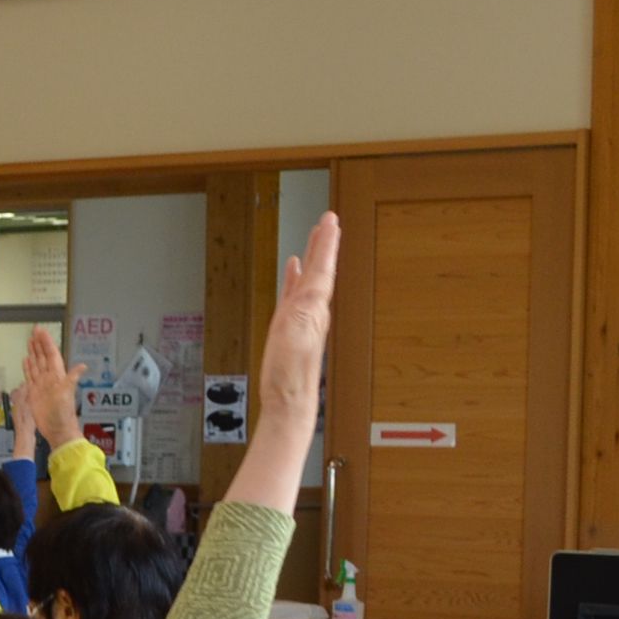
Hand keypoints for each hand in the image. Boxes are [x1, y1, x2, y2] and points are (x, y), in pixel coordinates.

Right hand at [21, 326, 83, 447]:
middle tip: (35, 331)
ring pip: (36, 364)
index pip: (51, 354)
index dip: (46, 342)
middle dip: (39, 343)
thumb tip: (82, 366)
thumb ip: (72, 379)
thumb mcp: (68, 393)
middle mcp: (49, 378)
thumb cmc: (63, 414)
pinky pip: (30, 376)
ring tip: (30, 342)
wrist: (57, 429)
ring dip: (33, 353)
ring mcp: (42, 385)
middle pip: (43, 356)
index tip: (40, 331)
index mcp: (57, 375)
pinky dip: (28, 368)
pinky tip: (26, 360)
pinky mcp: (35, 393)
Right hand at [254, 213, 342, 431]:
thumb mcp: (295, 328)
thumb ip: (304, 299)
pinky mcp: (289, 326)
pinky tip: (293, 270)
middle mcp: (313, 308)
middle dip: (324, 244)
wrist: (287, 398)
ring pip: (310, 277)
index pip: (324, 267)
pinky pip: (294, 293)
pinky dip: (295, 278)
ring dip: (313, 257)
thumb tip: (310, 271)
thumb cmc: (290, 370)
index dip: (327, 243)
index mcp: (316, 306)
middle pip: (321, 269)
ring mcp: (301, 316)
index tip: (330, 219)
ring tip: (314, 238)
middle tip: (327, 221)